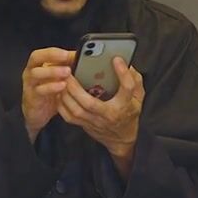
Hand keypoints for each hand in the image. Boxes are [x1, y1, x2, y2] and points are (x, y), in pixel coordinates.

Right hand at [21, 48, 75, 141]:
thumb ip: (67, 66)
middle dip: (52, 56)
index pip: (43, 51)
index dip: (54, 51)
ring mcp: (30, 84)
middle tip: (67, 58)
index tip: (67, 52)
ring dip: (52, 71)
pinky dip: (51, 87)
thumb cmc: (49, 91)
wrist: (37, 112)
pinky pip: (39, 90)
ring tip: (67, 72)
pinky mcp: (32, 97)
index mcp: (38, 63)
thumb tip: (84, 57)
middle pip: (36, 58)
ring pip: (36, 73)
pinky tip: (62, 86)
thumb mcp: (58, 77)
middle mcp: (31, 71)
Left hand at [57, 57, 144, 177]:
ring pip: (76, 111)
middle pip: (90, 103)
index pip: (126, 89)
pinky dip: (62, 105)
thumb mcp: (138, 96)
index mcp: (125, 105)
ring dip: (66, 95)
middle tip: (69, 72)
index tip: (115, 59)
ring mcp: (95, 122)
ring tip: (61, 80)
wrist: (122, 138)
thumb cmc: (129, 112)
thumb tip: (125, 62)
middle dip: (76, 87)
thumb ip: (134, 79)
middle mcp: (109, 115)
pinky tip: (59, 93)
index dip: (122, 74)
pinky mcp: (85, 125)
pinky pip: (69, 117)